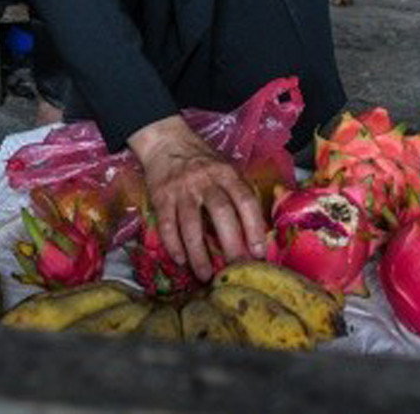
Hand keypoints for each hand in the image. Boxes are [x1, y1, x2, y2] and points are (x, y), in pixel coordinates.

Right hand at [127, 115, 266, 281]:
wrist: (167, 142)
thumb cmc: (202, 162)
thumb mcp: (226, 169)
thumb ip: (238, 194)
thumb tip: (256, 232)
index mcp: (226, 174)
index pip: (245, 200)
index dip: (253, 227)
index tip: (258, 252)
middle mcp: (205, 180)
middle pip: (221, 213)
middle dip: (231, 244)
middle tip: (236, 269)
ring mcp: (181, 189)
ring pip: (191, 224)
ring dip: (199, 253)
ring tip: (206, 276)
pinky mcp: (161, 197)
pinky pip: (167, 225)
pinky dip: (174, 245)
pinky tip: (181, 261)